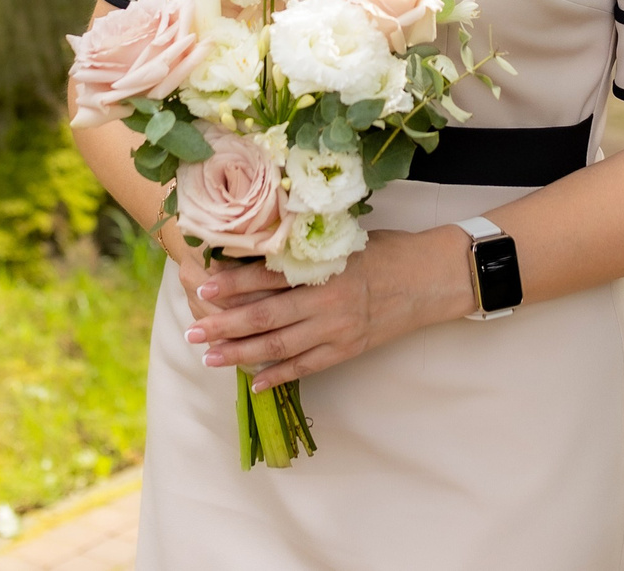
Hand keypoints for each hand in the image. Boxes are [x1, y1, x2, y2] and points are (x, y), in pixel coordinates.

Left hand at [185, 226, 474, 389]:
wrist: (432, 278)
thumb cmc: (388, 250)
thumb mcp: (345, 241)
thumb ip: (306, 251)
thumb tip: (261, 253)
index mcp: (324, 268)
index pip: (267, 278)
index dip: (232, 285)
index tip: (202, 289)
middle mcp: (327, 302)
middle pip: (265, 318)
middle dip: (224, 326)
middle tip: (191, 333)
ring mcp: (338, 330)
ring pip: (280, 347)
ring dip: (241, 355)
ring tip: (210, 359)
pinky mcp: (349, 349)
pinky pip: (307, 366)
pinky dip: (279, 376)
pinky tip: (254, 383)